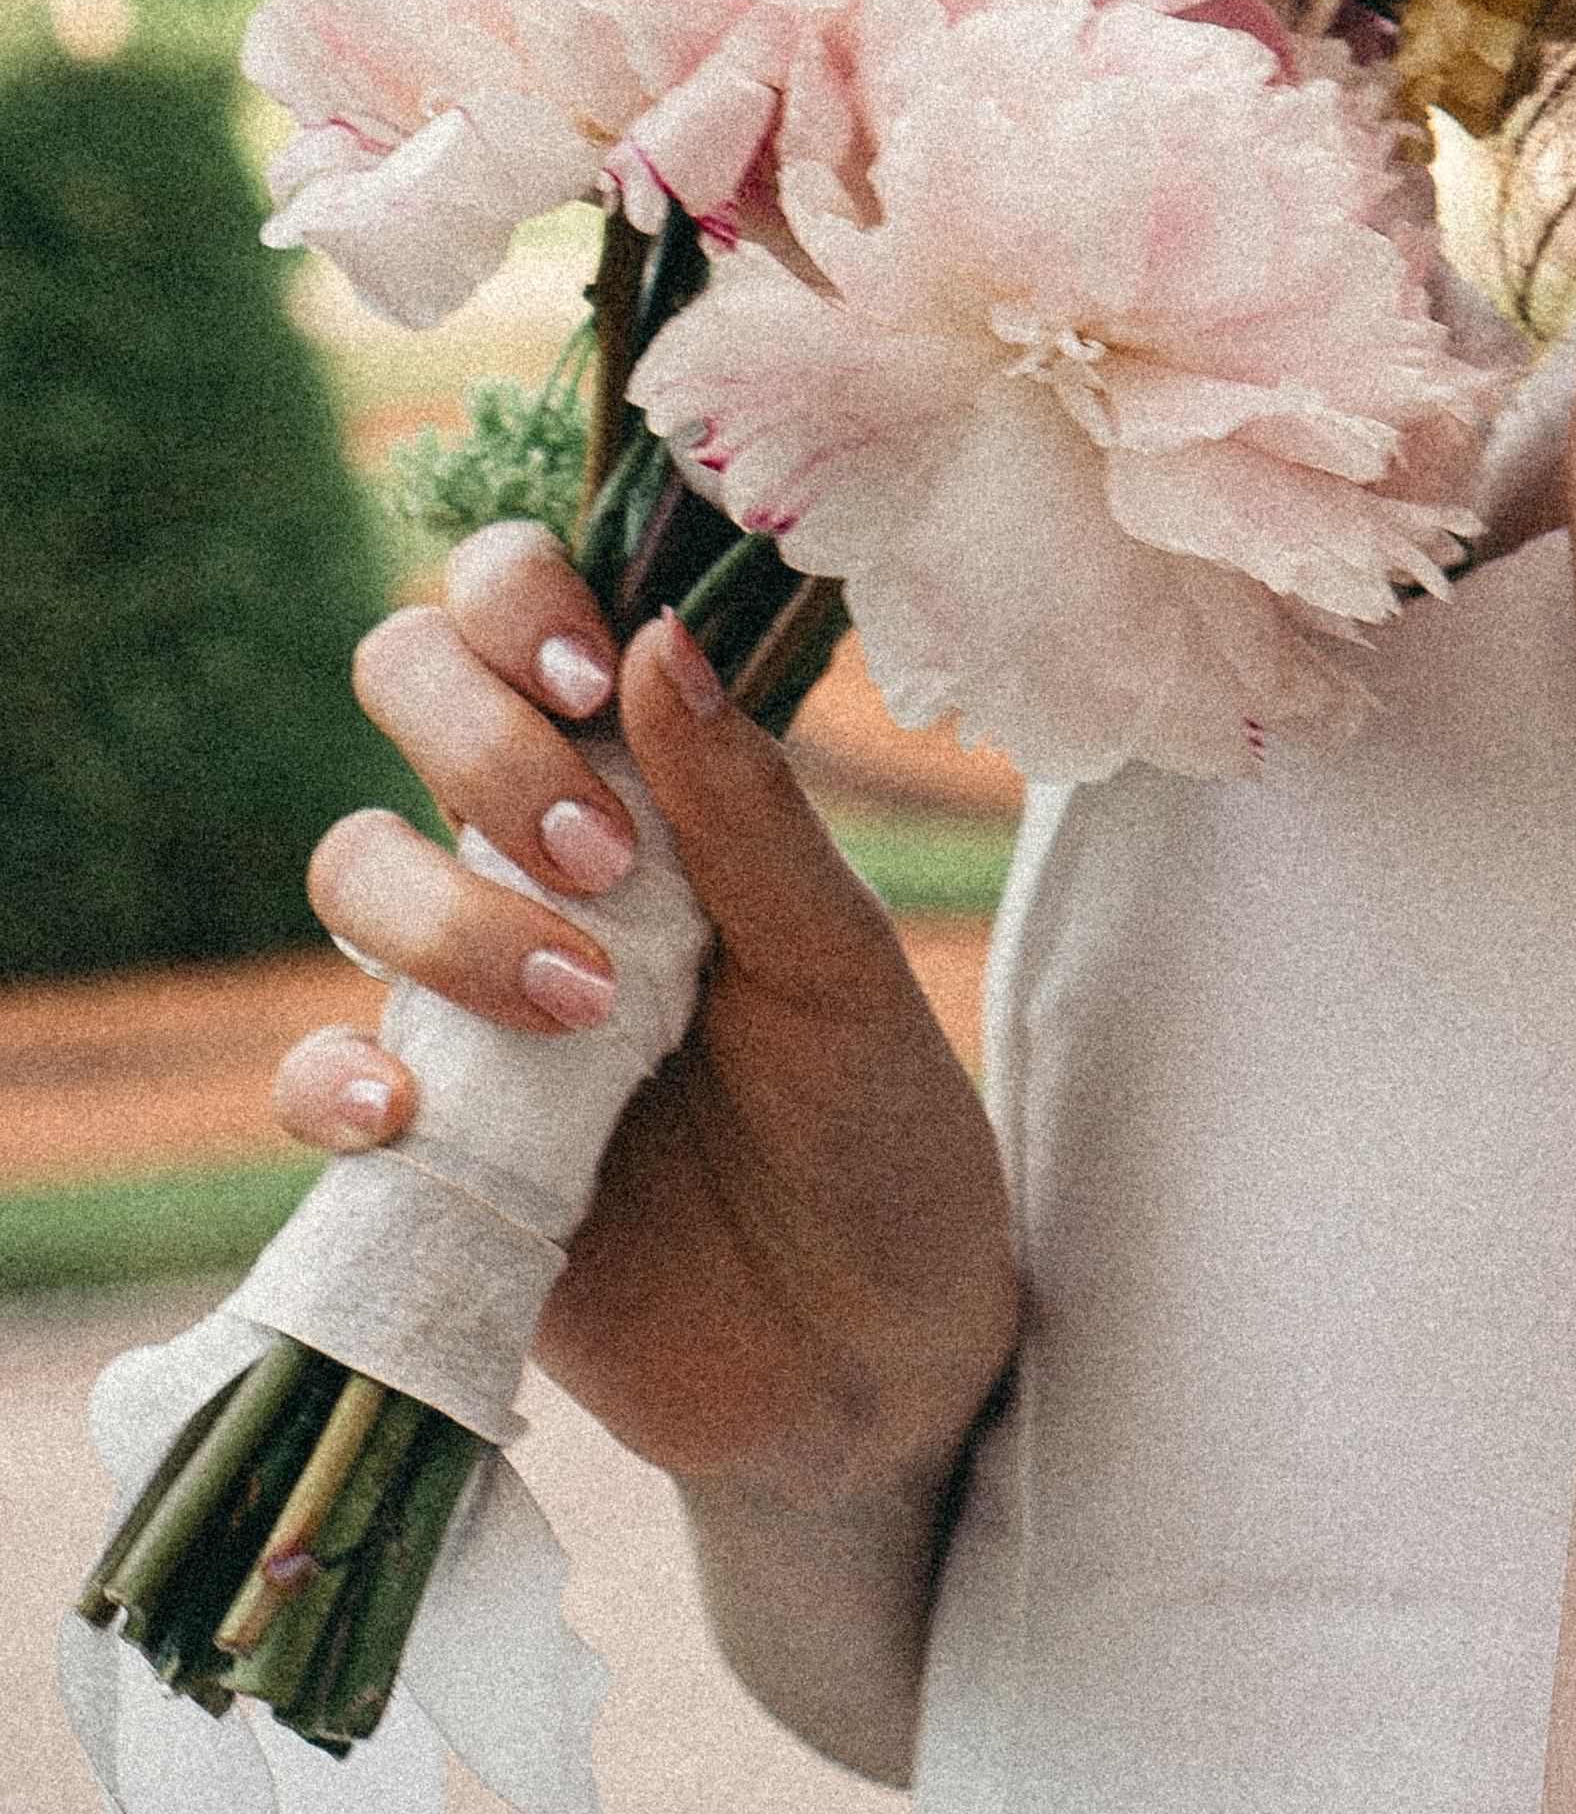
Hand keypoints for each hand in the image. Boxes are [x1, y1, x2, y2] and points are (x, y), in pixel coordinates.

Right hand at [274, 520, 1019, 1508]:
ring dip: (443, 912)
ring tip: (586, 1007)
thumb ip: (749, 812)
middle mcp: (541, 854)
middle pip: (405, 686)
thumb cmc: (879, 1136)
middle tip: (596, 851)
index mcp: (654, 777)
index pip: (526, 608)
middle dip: (474, 737)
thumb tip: (661, 636)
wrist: (871, 1368)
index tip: (594, 669)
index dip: (520, 594)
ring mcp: (470, 991)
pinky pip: (310, 1072)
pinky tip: (414, 1110)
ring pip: (352, 861)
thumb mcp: (843, 969)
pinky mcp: (426, 1139)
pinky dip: (333, 1075)